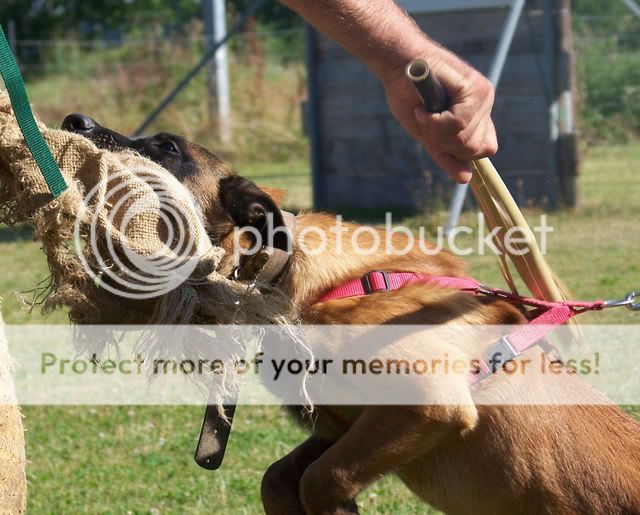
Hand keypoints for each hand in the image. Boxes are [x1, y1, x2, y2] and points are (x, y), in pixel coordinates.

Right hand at [383, 51, 497, 182]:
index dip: (458, 152)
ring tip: (424, 113)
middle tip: (426, 122)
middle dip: (444, 142)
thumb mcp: (429, 134)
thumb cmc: (410, 96)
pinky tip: (423, 110)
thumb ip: (447, 154)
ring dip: (436, 131)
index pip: (483, 149)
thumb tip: (466, 179)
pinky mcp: (474, 86)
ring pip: (465, 138)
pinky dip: (434, 123)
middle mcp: (485, 104)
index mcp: (478, 115)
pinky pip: (458, 124)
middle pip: (473, 148)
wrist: (398, 67)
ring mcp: (483, 94)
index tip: (436, 136)